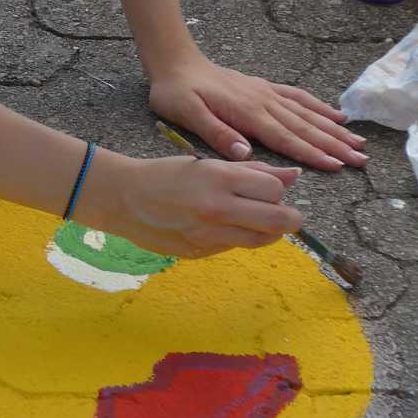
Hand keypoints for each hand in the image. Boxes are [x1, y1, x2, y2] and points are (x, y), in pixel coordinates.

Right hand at [89, 154, 303, 259]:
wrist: (124, 199)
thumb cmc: (165, 175)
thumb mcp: (208, 164)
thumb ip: (252, 172)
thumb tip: (293, 176)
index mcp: (219, 179)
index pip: (275, 191)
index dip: (277, 190)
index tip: (268, 190)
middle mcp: (218, 208)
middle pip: (280, 221)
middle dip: (289, 218)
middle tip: (282, 214)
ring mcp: (210, 234)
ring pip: (263, 240)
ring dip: (266, 231)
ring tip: (250, 219)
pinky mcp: (201, 252)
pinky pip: (235, 247)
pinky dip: (237, 238)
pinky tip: (220, 226)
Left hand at [148, 54, 366, 171]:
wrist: (175, 62)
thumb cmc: (177, 92)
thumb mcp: (188, 115)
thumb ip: (218, 134)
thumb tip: (246, 154)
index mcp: (247, 113)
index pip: (286, 138)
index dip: (313, 154)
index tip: (338, 166)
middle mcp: (263, 102)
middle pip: (305, 127)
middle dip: (334, 144)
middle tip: (361, 159)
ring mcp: (265, 93)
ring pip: (306, 113)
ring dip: (333, 128)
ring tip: (358, 141)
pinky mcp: (262, 87)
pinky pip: (296, 96)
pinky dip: (317, 106)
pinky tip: (334, 114)